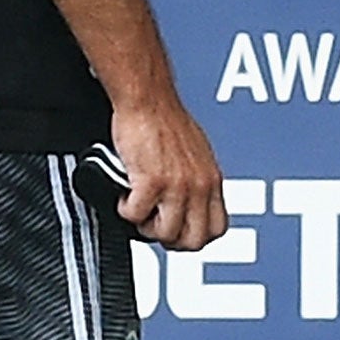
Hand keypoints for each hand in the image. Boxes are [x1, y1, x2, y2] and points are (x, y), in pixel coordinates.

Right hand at [111, 97, 227, 251]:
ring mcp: (176, 186)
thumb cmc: (165, 118)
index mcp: (212, 180)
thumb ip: (196, 178)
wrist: (147, 99)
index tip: (178, 230)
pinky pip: (135, 214)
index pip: (216, 228)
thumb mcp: (196, 153)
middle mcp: (199, 186)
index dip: (194, 236)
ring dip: (145, 226)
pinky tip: (123, 195)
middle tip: (153, 224)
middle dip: (169, 239)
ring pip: (164, 233)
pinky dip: (125, 210)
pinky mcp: (150, 181)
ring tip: (136, 208)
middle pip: (193, 240)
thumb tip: (188, 195)